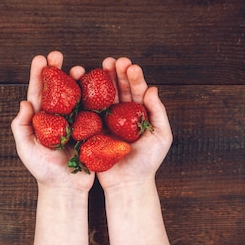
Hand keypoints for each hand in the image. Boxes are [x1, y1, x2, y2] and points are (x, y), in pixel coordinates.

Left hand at [11, 51, 94, 192]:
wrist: (66, 188)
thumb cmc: (43, 171)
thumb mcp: (26, 150)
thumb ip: (22, 127)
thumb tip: (24, 103)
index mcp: (41, 118)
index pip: (38, 92)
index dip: (39, 75)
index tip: (41, 58)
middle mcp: (58, 116)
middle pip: (58, 88)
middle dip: (58, 70)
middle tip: (59, 54)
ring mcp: (75, 121)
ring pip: (76, 95)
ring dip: (78, 79)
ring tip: (79, 68)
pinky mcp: (90, 128)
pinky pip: (94, 109)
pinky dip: (95, 95)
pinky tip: (98, 85)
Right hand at [96, 57, 172, 189]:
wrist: (128, 183)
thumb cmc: (147, 162)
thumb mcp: (161, 136)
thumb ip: (158, 113)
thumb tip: (153, 89)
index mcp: (138, 113)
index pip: (136, 90)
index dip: (133, 77)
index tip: (129, 66)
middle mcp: (121, 114)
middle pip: (118, 89)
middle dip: (115, 74)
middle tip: (112, 61)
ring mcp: (105, 121)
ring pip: (102, 97)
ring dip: (99, 82)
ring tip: (97, 68)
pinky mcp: (92, 130)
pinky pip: (88, 112)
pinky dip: (85, 98)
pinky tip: (82, 86)